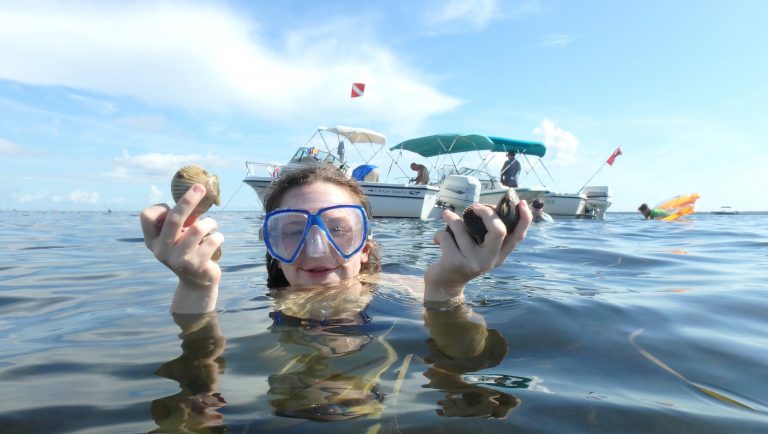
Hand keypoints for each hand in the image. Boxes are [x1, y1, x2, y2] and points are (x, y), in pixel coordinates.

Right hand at [140, 184, 223, 312]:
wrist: (197, 282)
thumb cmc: (188, 250)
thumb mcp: (178, 235)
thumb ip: (179, 219)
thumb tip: (195, 190)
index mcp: (152, 240)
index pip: (147, 215)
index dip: (161, 207)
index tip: (172, 208)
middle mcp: (161, 250)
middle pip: (174, 218)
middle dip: (188, 200)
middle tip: (200, 187)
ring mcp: (178, 260)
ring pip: (198, 228)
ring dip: (210, 222)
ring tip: (212, 226)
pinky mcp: (196, 266)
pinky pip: (213, 240)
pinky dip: (219, 236)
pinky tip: (217, 239)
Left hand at [424, 201, 531, 300]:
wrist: (444, 286)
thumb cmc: (462, 259)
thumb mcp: (480, 250)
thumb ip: (486, 234)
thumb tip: (487, 207)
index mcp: (499, 255)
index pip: (518, 236)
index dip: (524, 219)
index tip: (522, 203)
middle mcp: (490, 260)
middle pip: (498, 230)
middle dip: (486, 212)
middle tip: (474, 207)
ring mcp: (472, 262)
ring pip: (462, 228)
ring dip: (451, 218)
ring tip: (447, 216)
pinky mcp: (454, 262)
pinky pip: (445, 236)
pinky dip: (439, 234)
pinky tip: (438, 240)